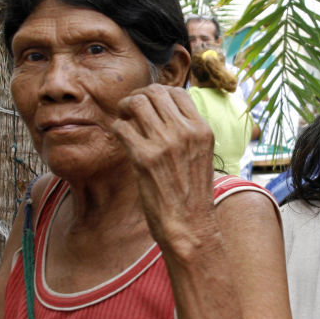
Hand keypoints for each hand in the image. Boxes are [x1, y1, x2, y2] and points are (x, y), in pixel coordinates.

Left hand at [111, 85, 216, 254]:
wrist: (190, 226)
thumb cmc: (192, 195)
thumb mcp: (200, 156)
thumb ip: (187, 133)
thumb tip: (164, 112)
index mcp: (202, 130)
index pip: (178, 92)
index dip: (159, 94)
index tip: (149, 105)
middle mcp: (186, 132)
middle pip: (155, 92)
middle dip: (138, 96)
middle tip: (130, 110)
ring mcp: (165, 143)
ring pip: (136, 103)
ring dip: (125, 108)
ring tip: (124, 120)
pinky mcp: (144, 157)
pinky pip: (122, 127)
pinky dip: (117, 129)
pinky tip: (120, 140)